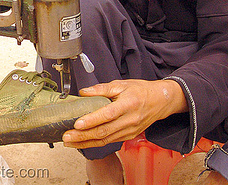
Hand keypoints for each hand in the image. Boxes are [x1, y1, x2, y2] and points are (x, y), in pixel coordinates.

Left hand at [62, 79, 186, 148]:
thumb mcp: (122, 84)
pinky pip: (109, 142)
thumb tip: (84, 92)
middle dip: (82, 136)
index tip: (77, 123)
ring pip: (105, 140)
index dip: (91, 120)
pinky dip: (94, 143)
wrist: (160, 101)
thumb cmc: (141, 91)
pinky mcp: (128, 137)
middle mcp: (129, 121)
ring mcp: (129, 131)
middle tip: (66, 136)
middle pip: (103, 131)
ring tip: (70, 142)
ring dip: (85, 143)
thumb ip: (101, 88)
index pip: (107, 115)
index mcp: (128, 105)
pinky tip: (82, 142)